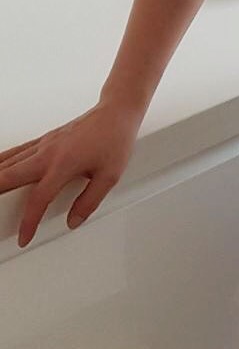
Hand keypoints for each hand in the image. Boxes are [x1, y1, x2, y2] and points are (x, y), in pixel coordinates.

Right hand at [0, 99, 143, 247]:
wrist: (117, 111)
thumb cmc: (115, 138)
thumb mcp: (110, 176)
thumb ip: (89, 202)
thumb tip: (73, 221)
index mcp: (63, 165)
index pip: (38, 199)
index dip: (28, 222)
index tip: (24, 238)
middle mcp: (48, 153)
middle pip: (10, 177)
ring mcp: (44, 144)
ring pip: (8, 162)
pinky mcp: (45, 138)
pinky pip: (17, 151)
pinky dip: (2, 161)